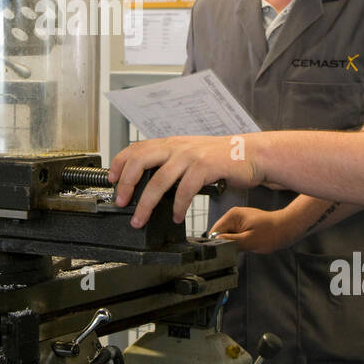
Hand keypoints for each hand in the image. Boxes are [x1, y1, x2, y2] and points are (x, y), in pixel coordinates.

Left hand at [107, 135, 262, 227]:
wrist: (252, 154)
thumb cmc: (221, 158)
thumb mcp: (190, 155)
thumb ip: (170, 164)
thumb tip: (147, 181)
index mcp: (171, 143)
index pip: (136, 149)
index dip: (119, 164)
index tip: (110, 181)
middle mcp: (177, 147)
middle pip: (141, 160)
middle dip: (126, 183)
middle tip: (120, 202)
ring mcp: (191, 155)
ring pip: (159, 179)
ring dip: (146, 203)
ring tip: (140, 219)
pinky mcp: (206, 166)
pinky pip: (185, 189)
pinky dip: (177, 206)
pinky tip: (175, 216)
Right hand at [209, 206, 303, 252]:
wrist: (285, 229)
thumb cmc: (271, 233)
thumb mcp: (249, 240)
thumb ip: (230, 241)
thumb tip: (215, 242)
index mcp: (233, 215)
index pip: (215, 230)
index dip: (217, 242)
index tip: (223, 251)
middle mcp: (233, 216)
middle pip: (220, 233)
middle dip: (226, 243)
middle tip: (238, 249)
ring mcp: (238, 221)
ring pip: (227, 236)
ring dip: (232, 243)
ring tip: (245, 245)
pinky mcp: (243, 226)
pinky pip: (234, 236)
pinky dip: (238, 242)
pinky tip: (246, 244)